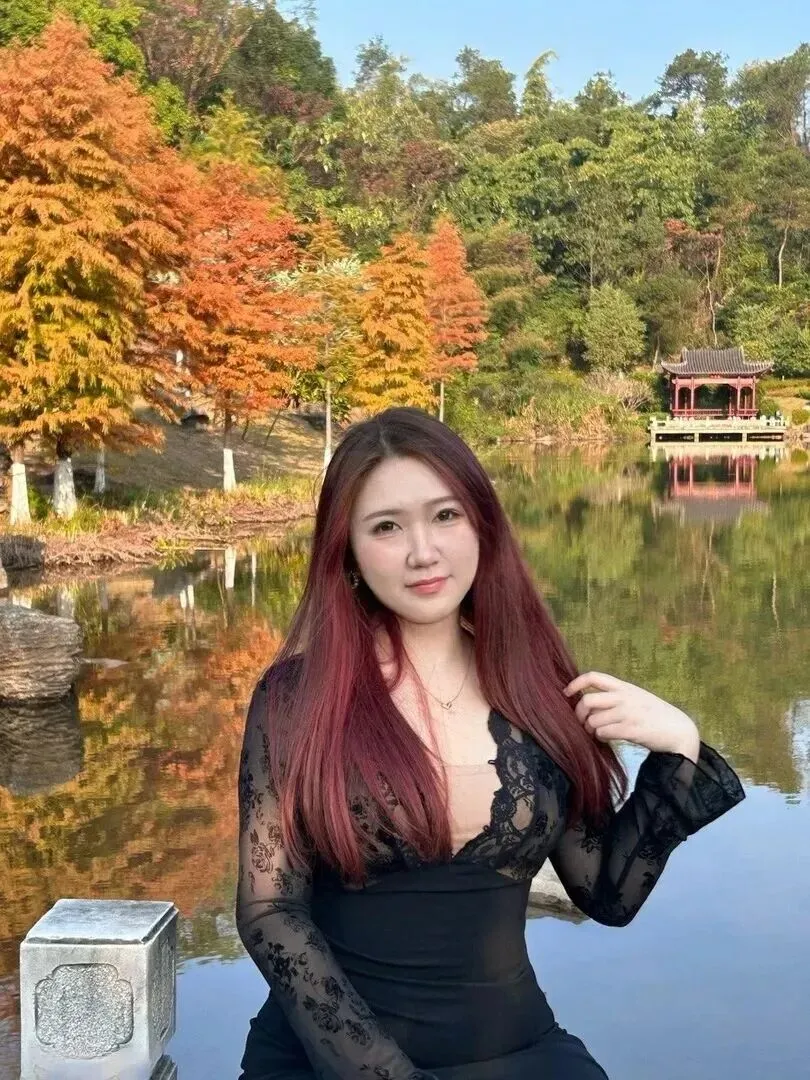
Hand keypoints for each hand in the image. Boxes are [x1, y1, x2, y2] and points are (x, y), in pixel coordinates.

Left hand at [564, 671, 700, 762]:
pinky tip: (607, 738)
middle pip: (587, 701)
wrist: (677, 729)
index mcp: (624, 686)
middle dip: (579, 714)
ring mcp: (627, 713)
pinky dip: (600, 738)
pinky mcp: (630, 730)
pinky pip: (603, 733)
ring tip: (597, 732)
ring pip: (593, 720)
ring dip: (590, 729)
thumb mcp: (636, 696)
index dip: (575, 683)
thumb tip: (587, 702)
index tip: (566, 693)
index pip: (593, 676)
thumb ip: (615, 696)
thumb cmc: (653, 714)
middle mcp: (624, 697)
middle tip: (582, 722)